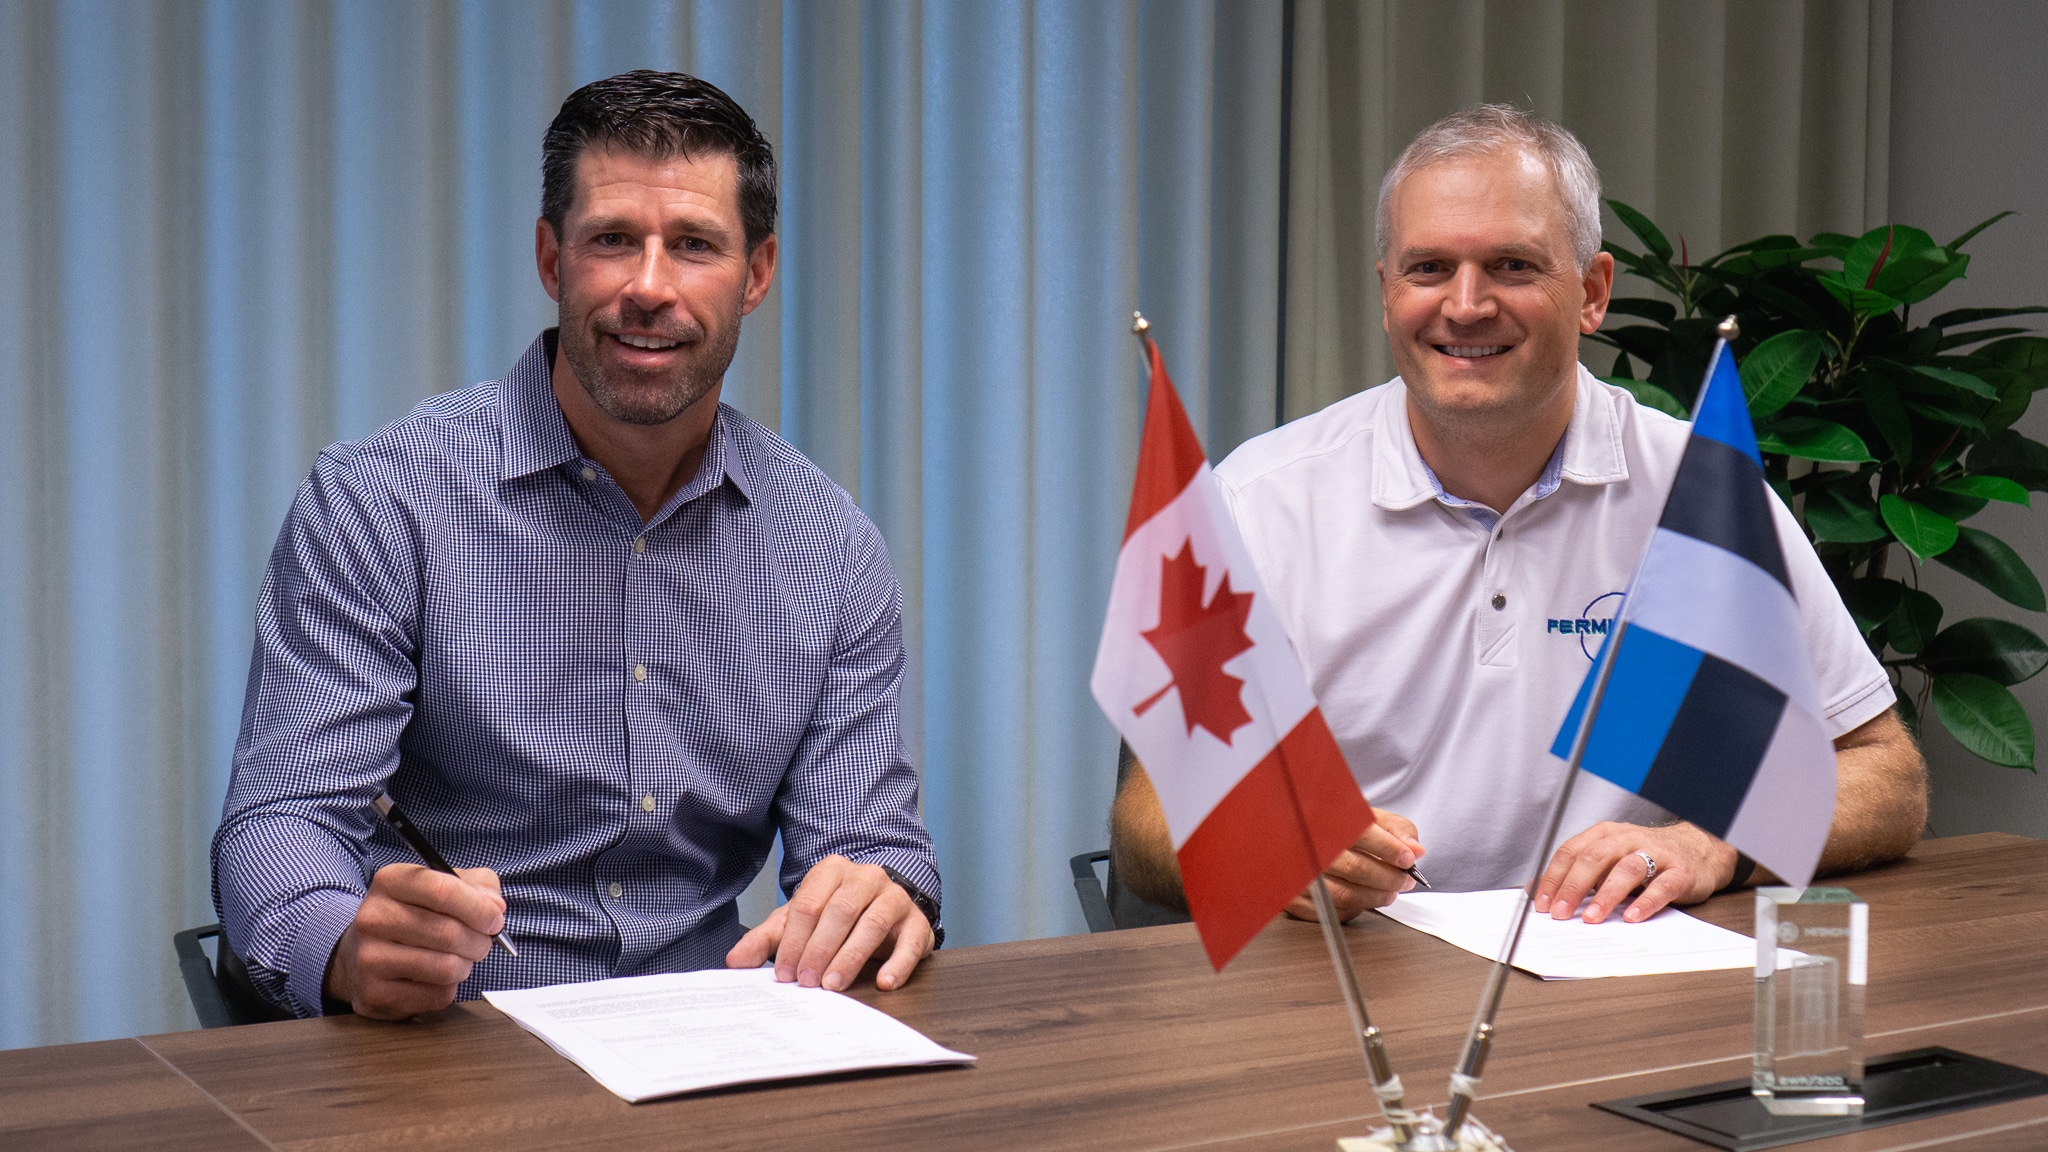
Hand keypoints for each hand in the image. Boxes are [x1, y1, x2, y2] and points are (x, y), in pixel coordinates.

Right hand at [325, 863, 505, 1019]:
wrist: (362, 953)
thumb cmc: (414, 915)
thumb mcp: (444, 885)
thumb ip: (478, 886)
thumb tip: (495, 907)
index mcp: (390, 881)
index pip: (443, 890)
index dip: (479, 908)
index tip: (495, 919)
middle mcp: (373, 918)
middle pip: (449, 933)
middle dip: (479, 942)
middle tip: (482, 943)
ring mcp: (369, 958)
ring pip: (446, 967)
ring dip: (465, 966)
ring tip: (460, 959)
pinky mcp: (375, 994)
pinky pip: (437, 996)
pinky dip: (449, 989)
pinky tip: (436, 978)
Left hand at [725, 855, 932, 990]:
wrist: (884, 906)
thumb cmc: (837, 915)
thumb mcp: (800, 922)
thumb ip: (768, 939)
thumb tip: (735, 960)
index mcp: (832, 871)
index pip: (809, 904)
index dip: (794, 941)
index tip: (784, 973)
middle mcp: (866, 877)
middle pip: (841, 910)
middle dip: (820, 949)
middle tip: (807, 981)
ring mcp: (895, 897)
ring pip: (873, 922)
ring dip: (851, 956)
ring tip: (834, 985)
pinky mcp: (917, 922)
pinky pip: (910, 941)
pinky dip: (897, 964)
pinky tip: (884, 982)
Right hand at [1285, 808, 1423, 923]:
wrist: (1306, 836)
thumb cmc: (1343, 829)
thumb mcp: (1372, 819)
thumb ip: (1397, 830)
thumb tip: (1416, 850)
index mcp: (1330, 821)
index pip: (1363, 835)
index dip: (1390, 850)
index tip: (1408, 860)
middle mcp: (1312, 847)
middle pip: (1357, 869)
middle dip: (1389, 878)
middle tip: (1404, 880)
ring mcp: (1301, 874)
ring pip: (1345, 894)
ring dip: (1375, 897)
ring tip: (1389, 892)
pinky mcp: (1294, 897)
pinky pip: (1330, 912)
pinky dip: (1353, 911)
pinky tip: (1363, 900)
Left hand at [1534, 821, 1736, 923]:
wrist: (1697, 850)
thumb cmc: (1645, 857)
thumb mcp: (1608, 859)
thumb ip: (1577, 873)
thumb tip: (1537, 891)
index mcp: (1605, 835)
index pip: (1571, 852)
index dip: (1554, 877)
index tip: (1542, 903)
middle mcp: (1628, 839)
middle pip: (1595, 858)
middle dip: (1574, 887)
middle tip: (1561, 913)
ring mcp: (1656, 853)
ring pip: (1627, 870)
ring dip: (1606, 895)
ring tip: (1592, 917)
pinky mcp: (1681, 871)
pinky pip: (1662, 886)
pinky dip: (1646, 902)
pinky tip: (1632, 918)